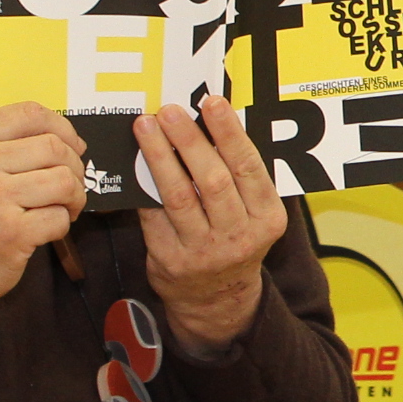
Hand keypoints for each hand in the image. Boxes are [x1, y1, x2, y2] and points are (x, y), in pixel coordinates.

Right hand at [0, 102, 87, 336]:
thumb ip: (5, 144)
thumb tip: (67, 137)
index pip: (29, 113)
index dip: (63, 127)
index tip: (73, 146)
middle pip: (54, 147)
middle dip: (74, 167)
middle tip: (68, 186)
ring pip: (64, 180)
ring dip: (73, 197)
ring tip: (60, 208)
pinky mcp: (11, 232)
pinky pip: (60, 217)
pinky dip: (61, 225)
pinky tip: (43, 230)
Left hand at [136, 92, 286, 356]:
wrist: (217, 298)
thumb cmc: (235, 240)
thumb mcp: (254, 214)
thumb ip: (240, 177)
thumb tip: (212, 123)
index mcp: (267, 218)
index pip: (249, 168)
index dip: (230, 133)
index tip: (212, 103)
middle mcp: (239, 236)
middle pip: (212, 180)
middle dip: (189, 140)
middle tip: (170, 111)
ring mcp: (204, 251)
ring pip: (179, 196)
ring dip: (160, 156)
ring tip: (147, 126)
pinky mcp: (171, 260)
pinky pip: (153, 216)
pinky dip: (144, 186)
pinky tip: (135, 161)